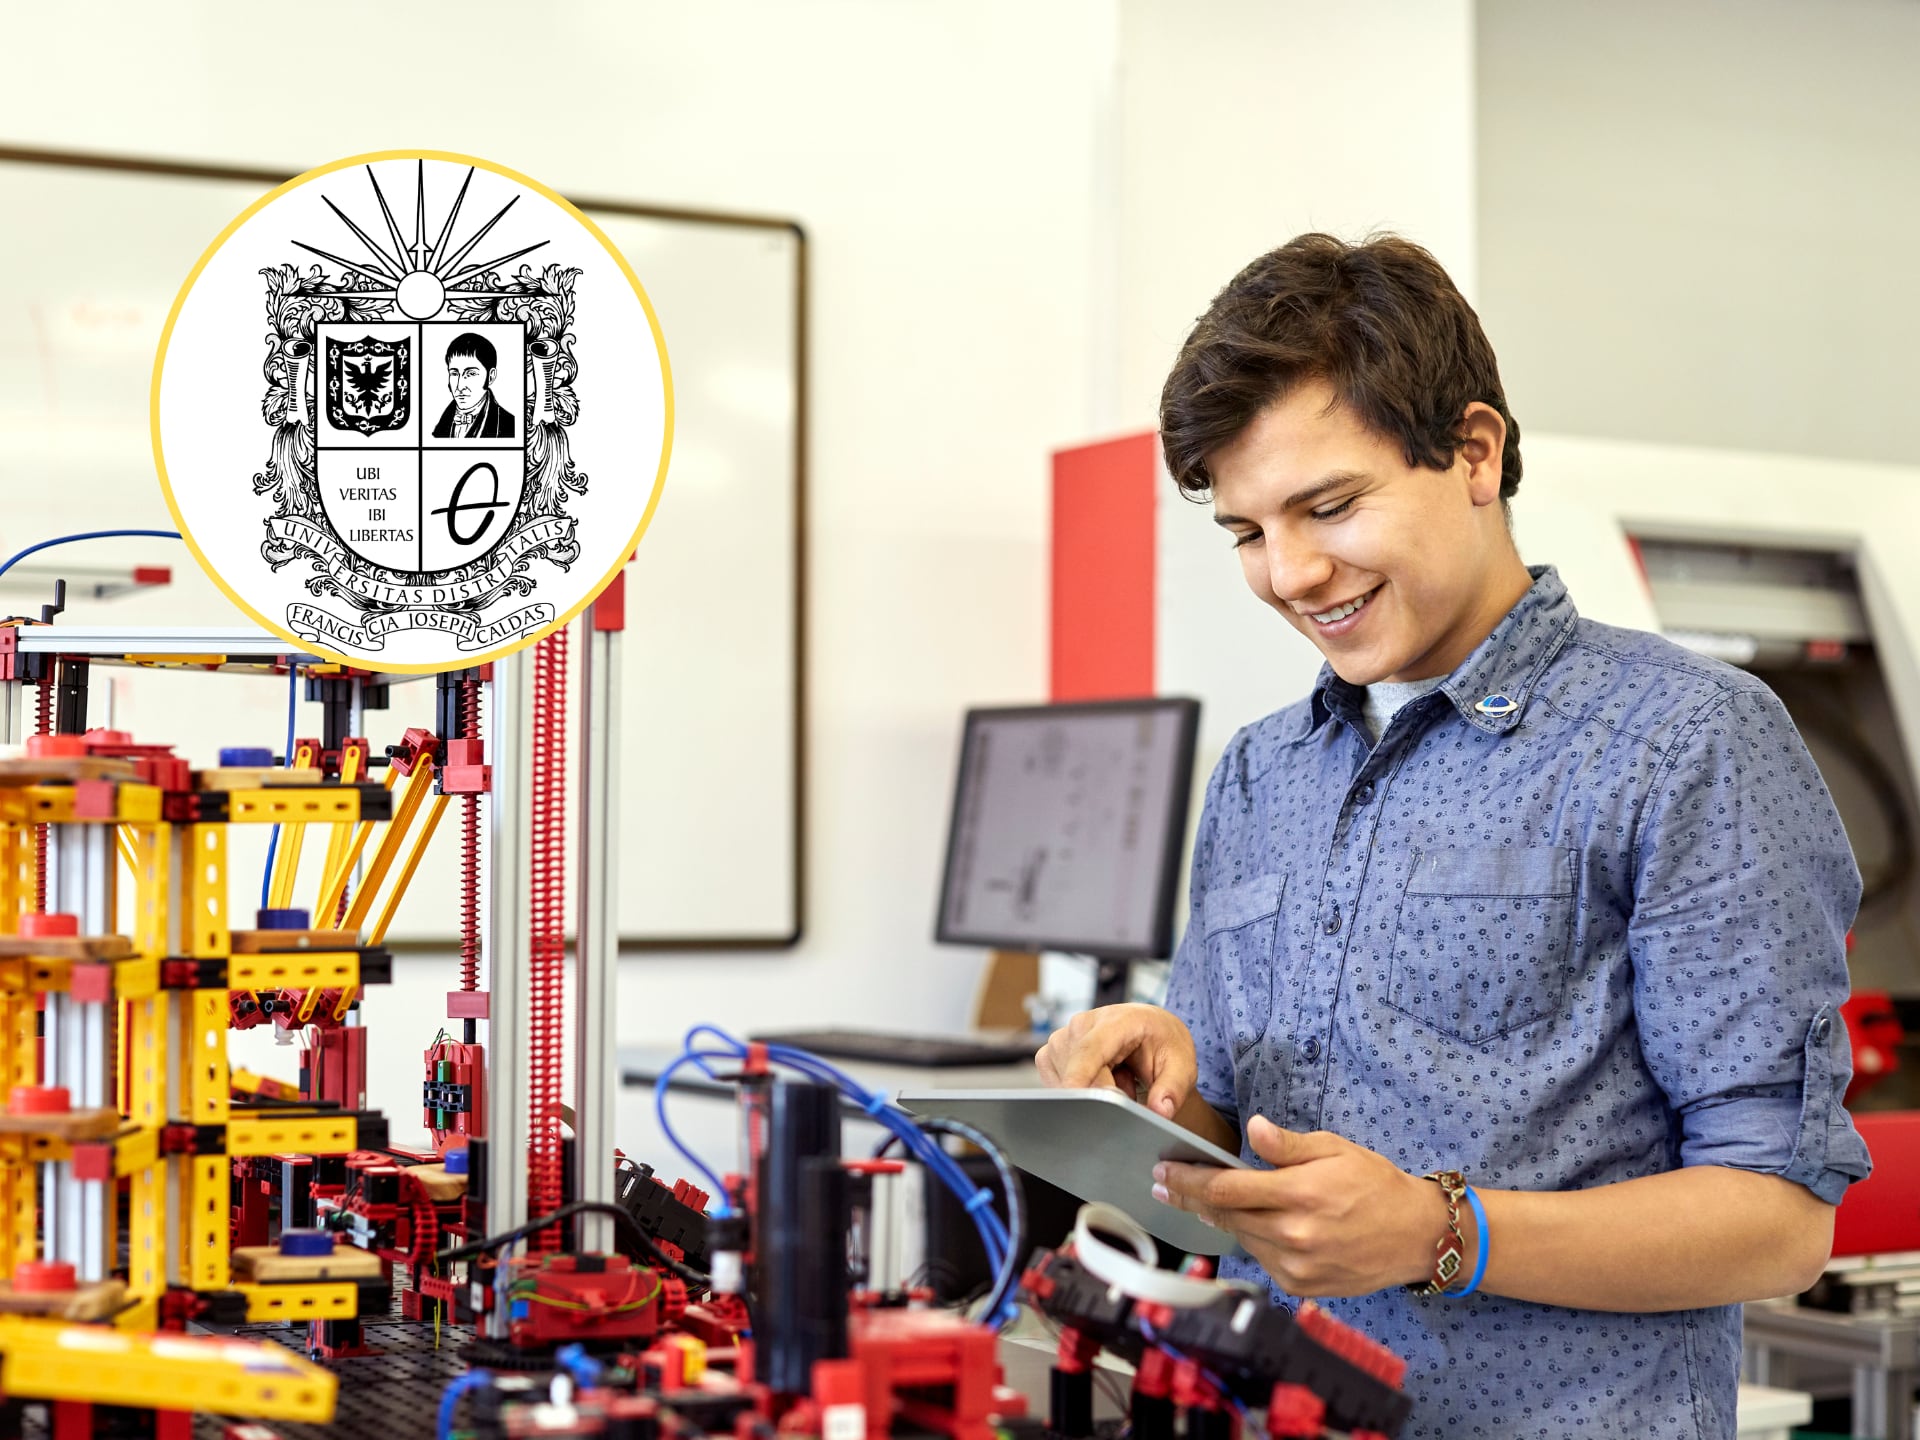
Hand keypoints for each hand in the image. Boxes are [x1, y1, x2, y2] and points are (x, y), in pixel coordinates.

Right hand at [1034, 1003, 1196, 1119]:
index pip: (1091, 1048)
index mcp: (1118, 1019)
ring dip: (1089, 1093)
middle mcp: (1084, 1023)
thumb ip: (1172, 1089)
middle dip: (1097, 1094)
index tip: (1074, 1095)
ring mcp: (1064, 1036)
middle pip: (1075, 1069)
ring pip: (1063, 1079)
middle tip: (1130, 1093)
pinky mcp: (1053, 1052)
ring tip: (1118, 1081)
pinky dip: (1077, 1092)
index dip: (1080, 1073)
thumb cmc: (1164, 1045)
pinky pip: (1056, 1083)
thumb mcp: (1182, 1066)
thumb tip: (1160, 1110)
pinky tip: (1098, 1082)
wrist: (1151, 1032)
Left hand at [1152, 1115, 1450, 1296]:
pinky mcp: (1302, 1287)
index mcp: (1299, 1195)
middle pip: (1225, 1215)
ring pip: (1242, 1238)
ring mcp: (1297, 1266)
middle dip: (1190, 1198)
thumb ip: (1287, 1145)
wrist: (1417, 1235)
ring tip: (1208, 1199)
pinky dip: (1254, 1240)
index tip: (1163, 1171)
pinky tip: (1257, 1224)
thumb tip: (1251, 1128)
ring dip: (1224, 1218)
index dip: (1187, 1181)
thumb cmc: (1376, 1184)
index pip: (1225, 1189)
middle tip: (1165, 1184)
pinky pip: (1263, 1260)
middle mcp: (1293, 1235)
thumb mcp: (1334, 1149)